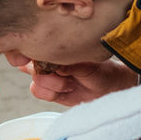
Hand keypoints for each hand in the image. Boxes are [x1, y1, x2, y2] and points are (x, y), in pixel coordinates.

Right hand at [22, 59, 136, 106]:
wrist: (109, 87)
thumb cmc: (101, 69)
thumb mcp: (86, 64)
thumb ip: (67, 64)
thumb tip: (51, 65)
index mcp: (56, 48)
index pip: (33, 47)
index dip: (30, 53)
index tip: (39, 60)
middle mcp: (48, 60)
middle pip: (30, 66)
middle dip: (49, 74)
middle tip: (67, 74)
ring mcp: (48, 75)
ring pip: (36, 81)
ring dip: (54, 85)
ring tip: (71, 83)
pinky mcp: (49, 90)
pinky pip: (38, 92)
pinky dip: (52, 93)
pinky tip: (67, 90)